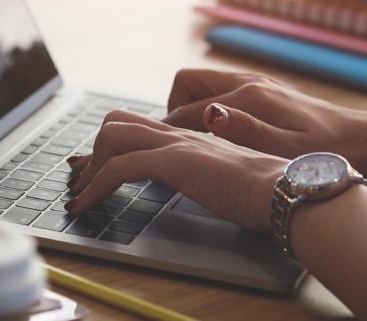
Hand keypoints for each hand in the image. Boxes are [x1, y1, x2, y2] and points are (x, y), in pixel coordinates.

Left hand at [64, 110, 287, 232]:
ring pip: (112, 136)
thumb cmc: (265, 192)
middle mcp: (180, 135)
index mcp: (193, 138)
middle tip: (85, 182)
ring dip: (91, 167)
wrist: (283, 191)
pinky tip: (86, 206)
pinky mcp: (173, 161)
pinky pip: (118, 168)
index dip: (113, 147)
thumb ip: (208, 176)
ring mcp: (176, 145)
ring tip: (83, 197)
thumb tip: (203, 185)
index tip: (95, 170)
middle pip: (118, 122)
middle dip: (95, 152)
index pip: (142, 129)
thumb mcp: (226, 181)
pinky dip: (95, 187)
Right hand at [162, 69, 361, 160]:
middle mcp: (248, 83)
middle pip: (186, 84)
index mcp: (249, 98)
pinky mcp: (262, 90)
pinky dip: (207, 108)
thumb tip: (209, 115)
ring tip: (194, 141)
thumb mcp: (283, 150)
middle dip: (173, 111)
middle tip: (177, 143)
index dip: (168, 133)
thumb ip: (244, 131)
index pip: (188, 110)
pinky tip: (218, 134)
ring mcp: (255, 83)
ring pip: (200, 85)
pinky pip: (218, 91)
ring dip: (189, 108)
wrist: (357, 140)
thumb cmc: (322, 152)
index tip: (156, 152)